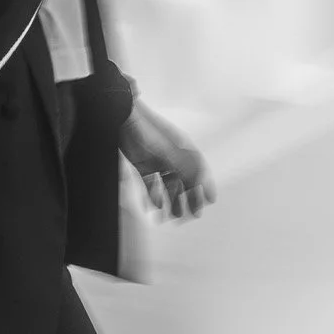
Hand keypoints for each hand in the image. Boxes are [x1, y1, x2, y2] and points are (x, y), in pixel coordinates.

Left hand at [119, 99, 216, 220]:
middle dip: (189, 198)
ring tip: (175, 216)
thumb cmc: (146, 128)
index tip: (211, 200)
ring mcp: (157, 160)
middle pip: (184, 180)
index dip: (206, 184)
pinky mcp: (142, 163)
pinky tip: (157, 206)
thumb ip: (184, 167)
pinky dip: (154, 195)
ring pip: (168, 184)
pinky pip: (151, 183)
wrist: (122, 117)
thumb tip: (199, 182)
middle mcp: (171, 155)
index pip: (199, 169)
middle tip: (192, 214)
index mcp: (182, 148)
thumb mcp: (168, 151)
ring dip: (172, 200)